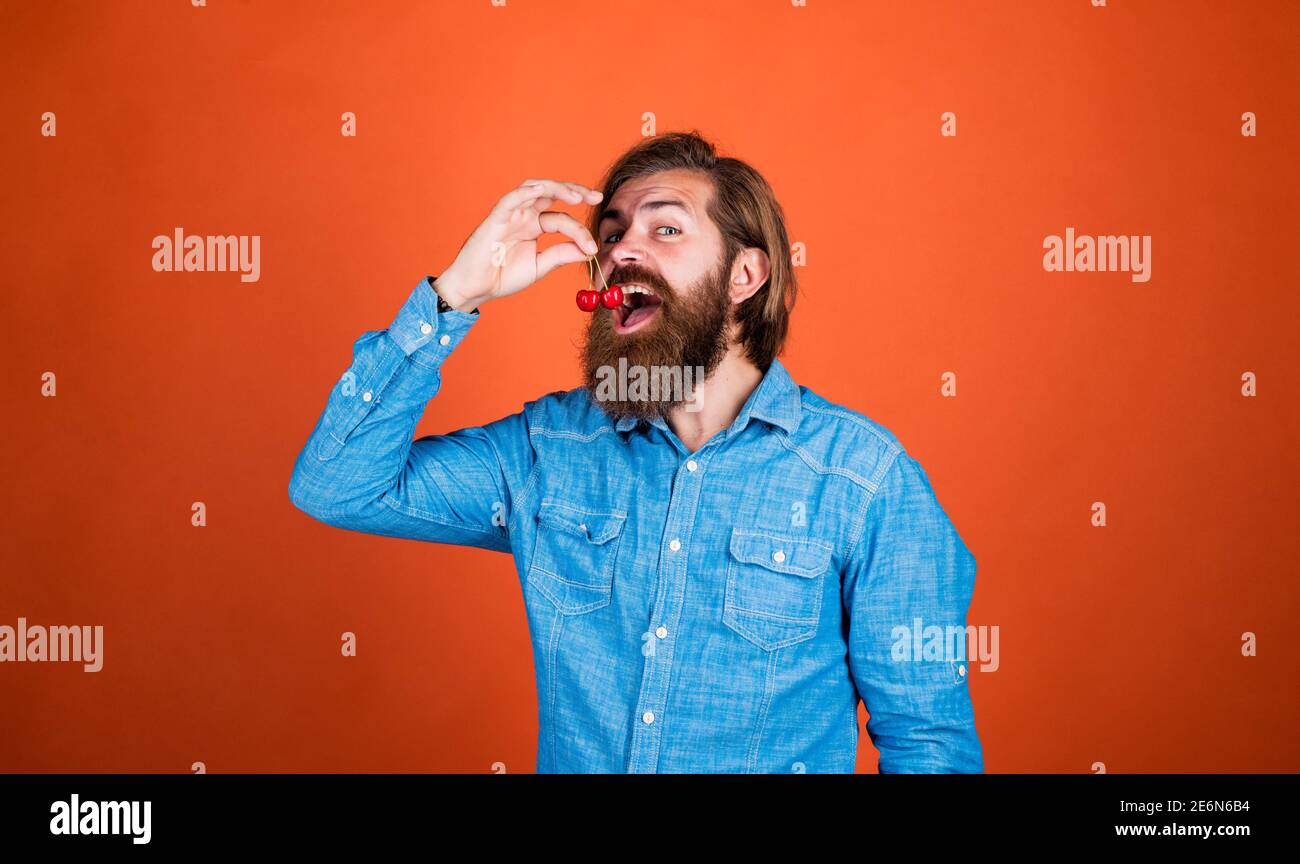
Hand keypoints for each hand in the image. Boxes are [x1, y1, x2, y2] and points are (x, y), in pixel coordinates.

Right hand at [435, 179, 602, 310]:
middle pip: (551, 194)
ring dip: (556, 188)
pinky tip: (540, 190)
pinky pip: (509, 200)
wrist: (477, 288)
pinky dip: (524, 193)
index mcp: (535, 225)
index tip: (592, 248)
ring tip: (576, 196)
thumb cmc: (503, 276)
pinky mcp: (495, 219)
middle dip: (575, 192)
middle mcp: (524, 215)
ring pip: (534, 190)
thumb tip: (588, 250)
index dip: (580, 230)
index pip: (562, 219)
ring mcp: (510, 214)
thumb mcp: (540, 265)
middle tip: (596, 197)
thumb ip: (562, 255)